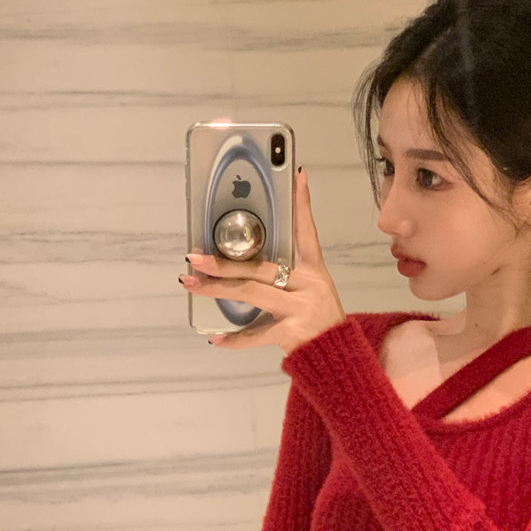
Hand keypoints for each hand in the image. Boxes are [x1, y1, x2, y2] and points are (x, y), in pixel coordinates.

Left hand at [180, 166, 347, 354]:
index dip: (301, 203)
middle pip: (260, 267)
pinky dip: (235, 339)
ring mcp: (298, 309)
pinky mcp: (290, 333)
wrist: (337, 355)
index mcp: (313, 271)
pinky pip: (256, 335)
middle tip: (196, 256)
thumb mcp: (312, 288)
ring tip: (193, 284)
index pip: (307, 230)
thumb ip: (284, 272)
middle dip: (225, 262)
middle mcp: (307, 286)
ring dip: (217, 289)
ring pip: (251, 293)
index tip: (296, 175)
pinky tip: (216, 338)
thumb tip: (244, 260)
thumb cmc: (321, 319)